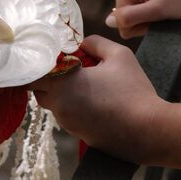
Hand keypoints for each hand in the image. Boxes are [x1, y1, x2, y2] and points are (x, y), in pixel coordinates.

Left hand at [29, 36, 167, 163]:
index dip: (39, 65)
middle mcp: (59, 106)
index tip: (53, 58)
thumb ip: (95, 43)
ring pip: (54, 105)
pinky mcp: (78, 135)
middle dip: (50, 80)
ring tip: (87, 85)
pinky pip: (68, 117)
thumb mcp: (119, 55)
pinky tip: (95, 102)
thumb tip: (81, 44)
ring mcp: (67, 123)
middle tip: (69, 70)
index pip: (32, 75)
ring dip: (63, 94)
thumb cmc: (133, 91)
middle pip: (40, 91)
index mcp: (63, 84)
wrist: (148, 130)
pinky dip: (75, 108)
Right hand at [108, 0, 180, 38]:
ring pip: (134, 15)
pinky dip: (153, 10)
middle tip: (163, 11)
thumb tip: (108, 22)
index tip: (158, 16)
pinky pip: (140, 8)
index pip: (121, 24)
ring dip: (150, 16)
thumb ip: (131, 17)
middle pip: (126, 19)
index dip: (141, 27)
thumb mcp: (157, 11)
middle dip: (145, 21)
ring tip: (166, 6)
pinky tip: (165, 3)